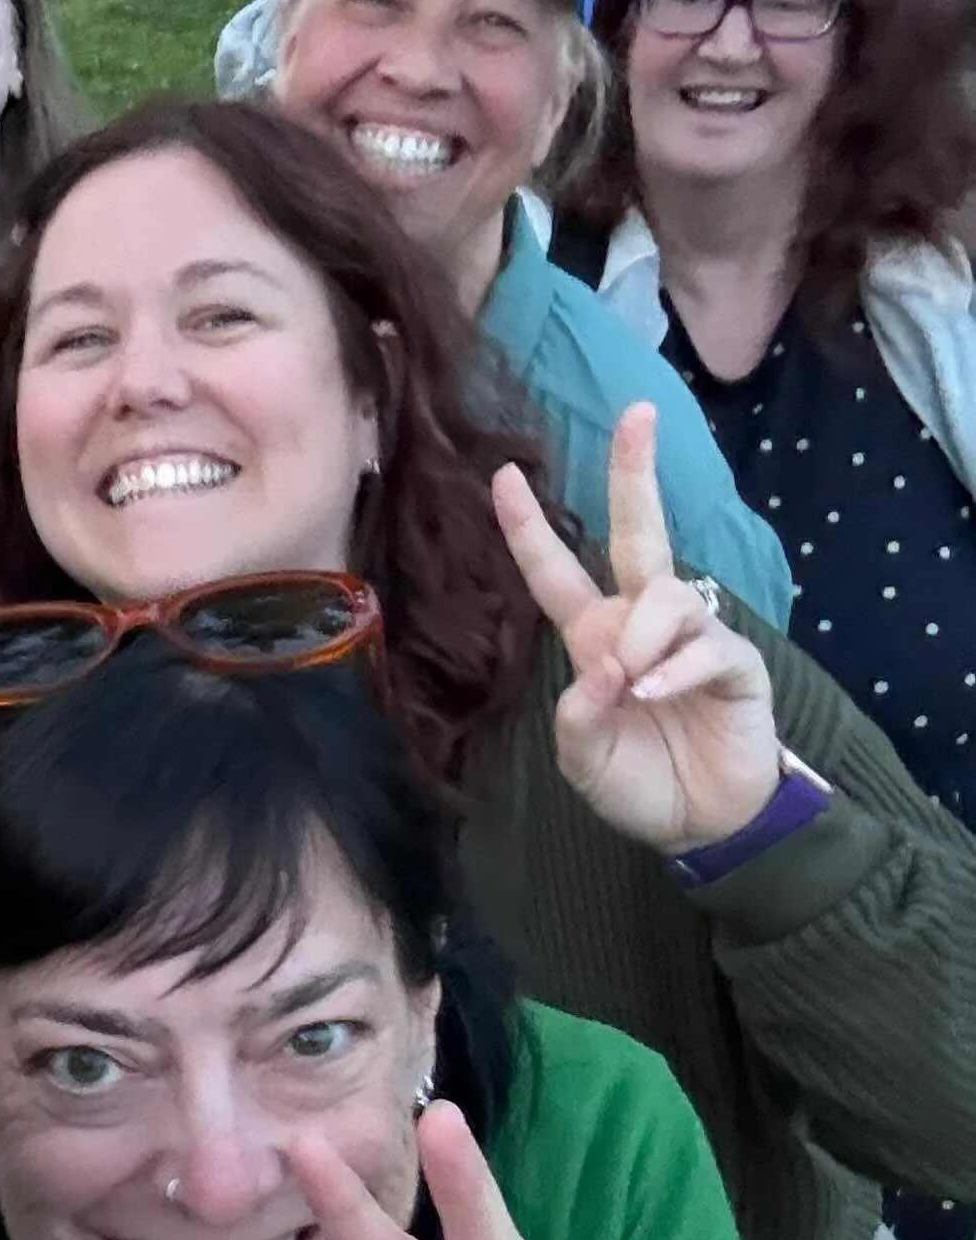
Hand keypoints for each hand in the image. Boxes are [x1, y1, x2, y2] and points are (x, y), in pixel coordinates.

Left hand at [493, 404, 781, 852]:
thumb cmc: (638, 782)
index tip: (505, 475)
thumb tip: (604, 667)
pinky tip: (657, 695)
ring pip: (666, 594)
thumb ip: (577, 715)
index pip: (557, 572)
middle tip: (637, 414)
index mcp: (596, 637)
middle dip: (634, 472)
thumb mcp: (582, 758)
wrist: (702, 825)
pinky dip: (675, 670)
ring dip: (643, 635)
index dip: (530, 527)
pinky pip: (705, 644)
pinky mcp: (735, 662)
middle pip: (639, 532)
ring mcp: (693, 636)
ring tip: (635, 689)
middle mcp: (642, 624)